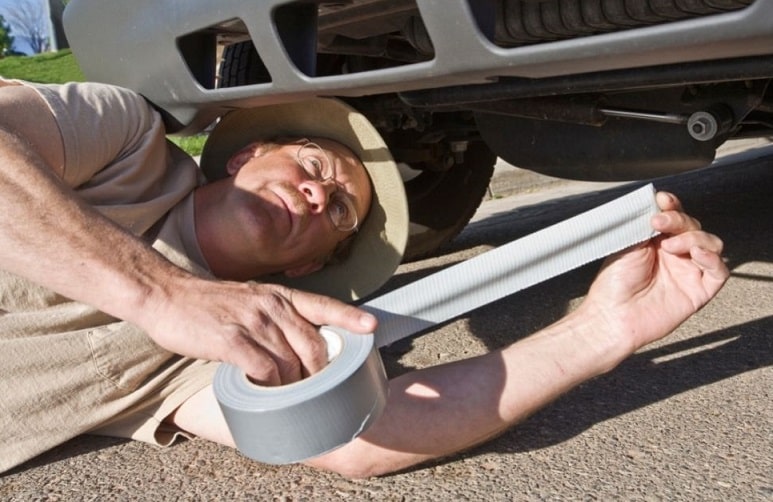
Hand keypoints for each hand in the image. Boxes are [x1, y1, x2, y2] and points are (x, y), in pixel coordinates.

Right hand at [139, 277, 377, 384]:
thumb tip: (301, 348)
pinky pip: (264, 370)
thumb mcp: (252, 300)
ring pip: (291, 363)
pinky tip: (262, 389)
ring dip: (292, 385)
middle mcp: (272, 306)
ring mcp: (252, 321)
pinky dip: (269, 385)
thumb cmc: (210, 304)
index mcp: (280, 296)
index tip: (372, 327)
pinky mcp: (231, 339)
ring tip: (284, 394)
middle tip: (312, 389)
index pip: (324, 305)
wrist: (166, 295)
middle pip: (314, 346)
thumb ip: (278, 318)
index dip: (351, 317)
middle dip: (319, 374)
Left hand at [581, 191, 727, 351]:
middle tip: (658, 223)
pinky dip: (712, 259)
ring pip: (710, 244)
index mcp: (655, 242)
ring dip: (694, 238)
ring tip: (669, 246)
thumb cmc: (613, 285)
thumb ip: (644, 223)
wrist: (612, 315)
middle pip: (693, 227)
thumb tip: (655, 202)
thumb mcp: (626, 244)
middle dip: (678, 220)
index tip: (662, 200)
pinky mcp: (698, 291)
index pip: (674, 217)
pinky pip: (719, 271)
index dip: (672, 206)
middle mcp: (674, 255)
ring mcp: (687, 272)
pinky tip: (696, 255)